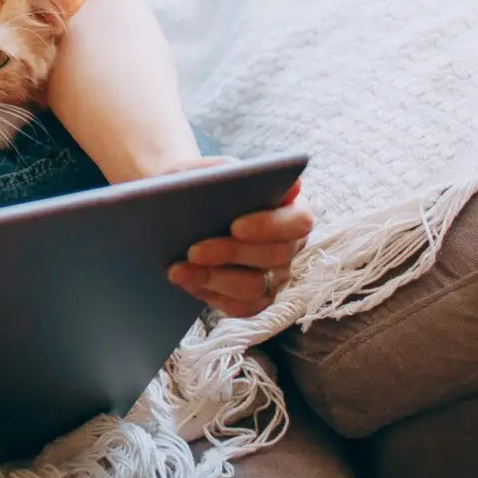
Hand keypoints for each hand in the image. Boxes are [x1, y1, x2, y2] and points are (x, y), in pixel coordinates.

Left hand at [163, 161, 311, 316]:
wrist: (182, 207)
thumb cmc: (201, 183)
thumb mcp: (208, 170)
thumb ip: (222, 172)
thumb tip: (233, 178)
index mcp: (291, 206)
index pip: (298, 220)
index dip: (269, 226)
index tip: (235, 226)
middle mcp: (291, 243)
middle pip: (275, 256)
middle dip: (230, 254)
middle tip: (193, 251)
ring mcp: (277, 275)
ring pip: (255, 287)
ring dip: (214, 279)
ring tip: (178, 270)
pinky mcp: (258, 298)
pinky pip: (242, 307)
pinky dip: (211, 296)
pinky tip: (187, 282)